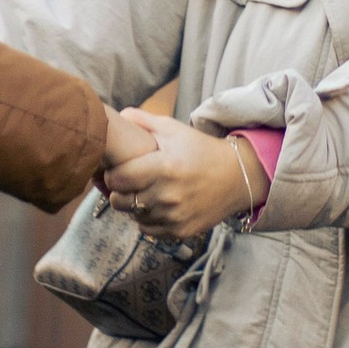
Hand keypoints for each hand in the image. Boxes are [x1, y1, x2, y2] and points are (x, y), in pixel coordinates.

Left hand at [101, 113, 265, 237]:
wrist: (237, 176)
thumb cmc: (201, 150)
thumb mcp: (173, 129)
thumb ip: (142, 120)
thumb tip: (118, 116)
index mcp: (165, 166)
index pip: (118, 179)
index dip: (112, 174)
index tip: (117, 170)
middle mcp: (169, 195)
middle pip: (120, 201)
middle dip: (119, 191)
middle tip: (127, 182)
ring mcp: (175, 216)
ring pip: (133, 216)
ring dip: (134, 206)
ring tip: (145, 192)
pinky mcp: (180, 231)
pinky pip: (148, 229)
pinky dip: (147, 219)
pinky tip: (157, 206)